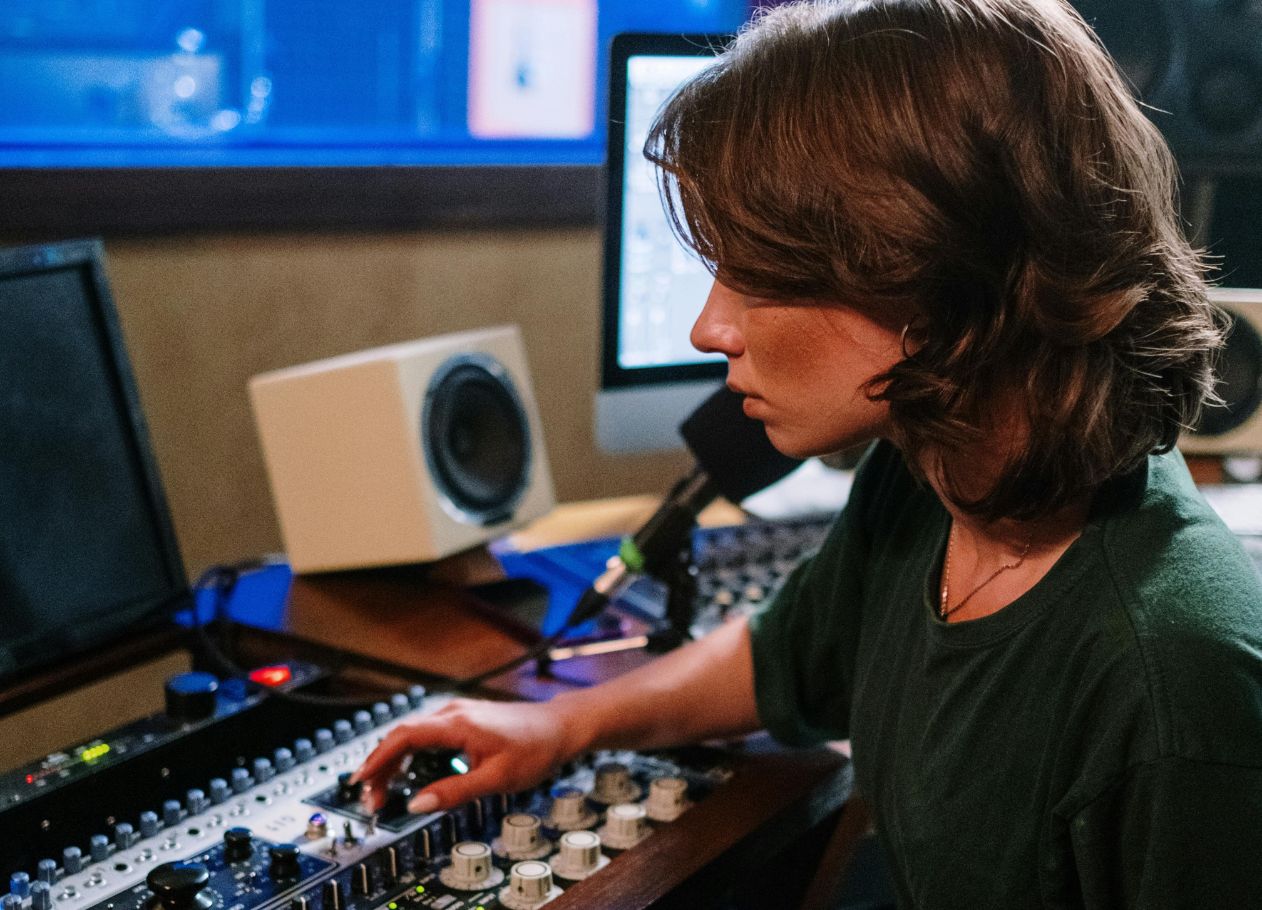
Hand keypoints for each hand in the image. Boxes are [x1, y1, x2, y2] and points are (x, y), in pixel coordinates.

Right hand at [350, 697, 582, 814]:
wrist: (561, 727)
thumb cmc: (536, 748)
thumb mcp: (496, 778)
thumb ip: (455, 792)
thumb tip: (418, 805)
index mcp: (458, 723)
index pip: (404, 737)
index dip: (378, 760)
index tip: (360, 781)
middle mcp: (453, 712)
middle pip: (402, 735)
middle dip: (380, 765)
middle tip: (370, 797)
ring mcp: (458, 713)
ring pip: (411, 733)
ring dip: (393, 759)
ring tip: (381, 789)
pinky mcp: (463, 718)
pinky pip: (425, 732)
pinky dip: (408, 751)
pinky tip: (404, 769)